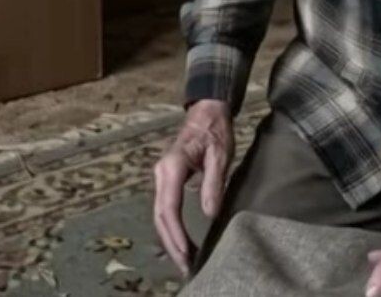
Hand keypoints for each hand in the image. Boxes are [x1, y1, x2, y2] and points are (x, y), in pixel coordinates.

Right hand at [153, 99, 233, 274]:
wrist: (206, 111)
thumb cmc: (215, 130)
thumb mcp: (220, 154)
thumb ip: (213, 182)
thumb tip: (210, 213)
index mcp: (173, 166)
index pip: (169, 207)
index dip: (176, 233)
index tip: (186, 253)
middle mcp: (162, 173)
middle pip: (160, 215)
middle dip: (171, 243)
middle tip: (185, 267)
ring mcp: (161, 176)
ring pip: (160, 214)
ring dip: (170, 239)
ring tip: (184, 262)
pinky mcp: (167, 180)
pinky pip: (165, 209)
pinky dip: (171, 228)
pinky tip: (181, 243)